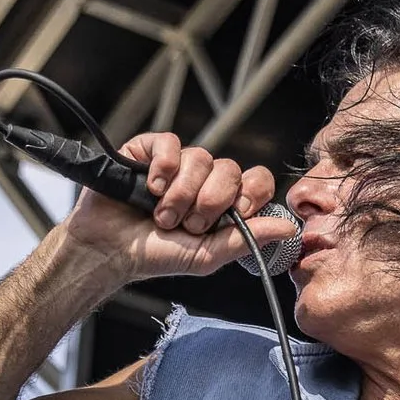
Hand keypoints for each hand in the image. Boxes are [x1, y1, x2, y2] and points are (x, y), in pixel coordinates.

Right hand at [56, 131, 286, 282]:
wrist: (111, 251)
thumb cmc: (157, 255)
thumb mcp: (208, 255)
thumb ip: (247, 239)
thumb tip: (288, 226)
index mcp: (224, 202)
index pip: (256, 180)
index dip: (251, 194)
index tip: (238, 214)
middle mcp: (203, 179)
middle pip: (229, 168)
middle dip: (210, 201)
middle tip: (188, 224)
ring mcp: (176, 163)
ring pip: (200, 157)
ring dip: (182, 193)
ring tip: (163, 215)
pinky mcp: (149, 150)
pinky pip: (170, 143)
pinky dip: (164, 167)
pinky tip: (151, 187)